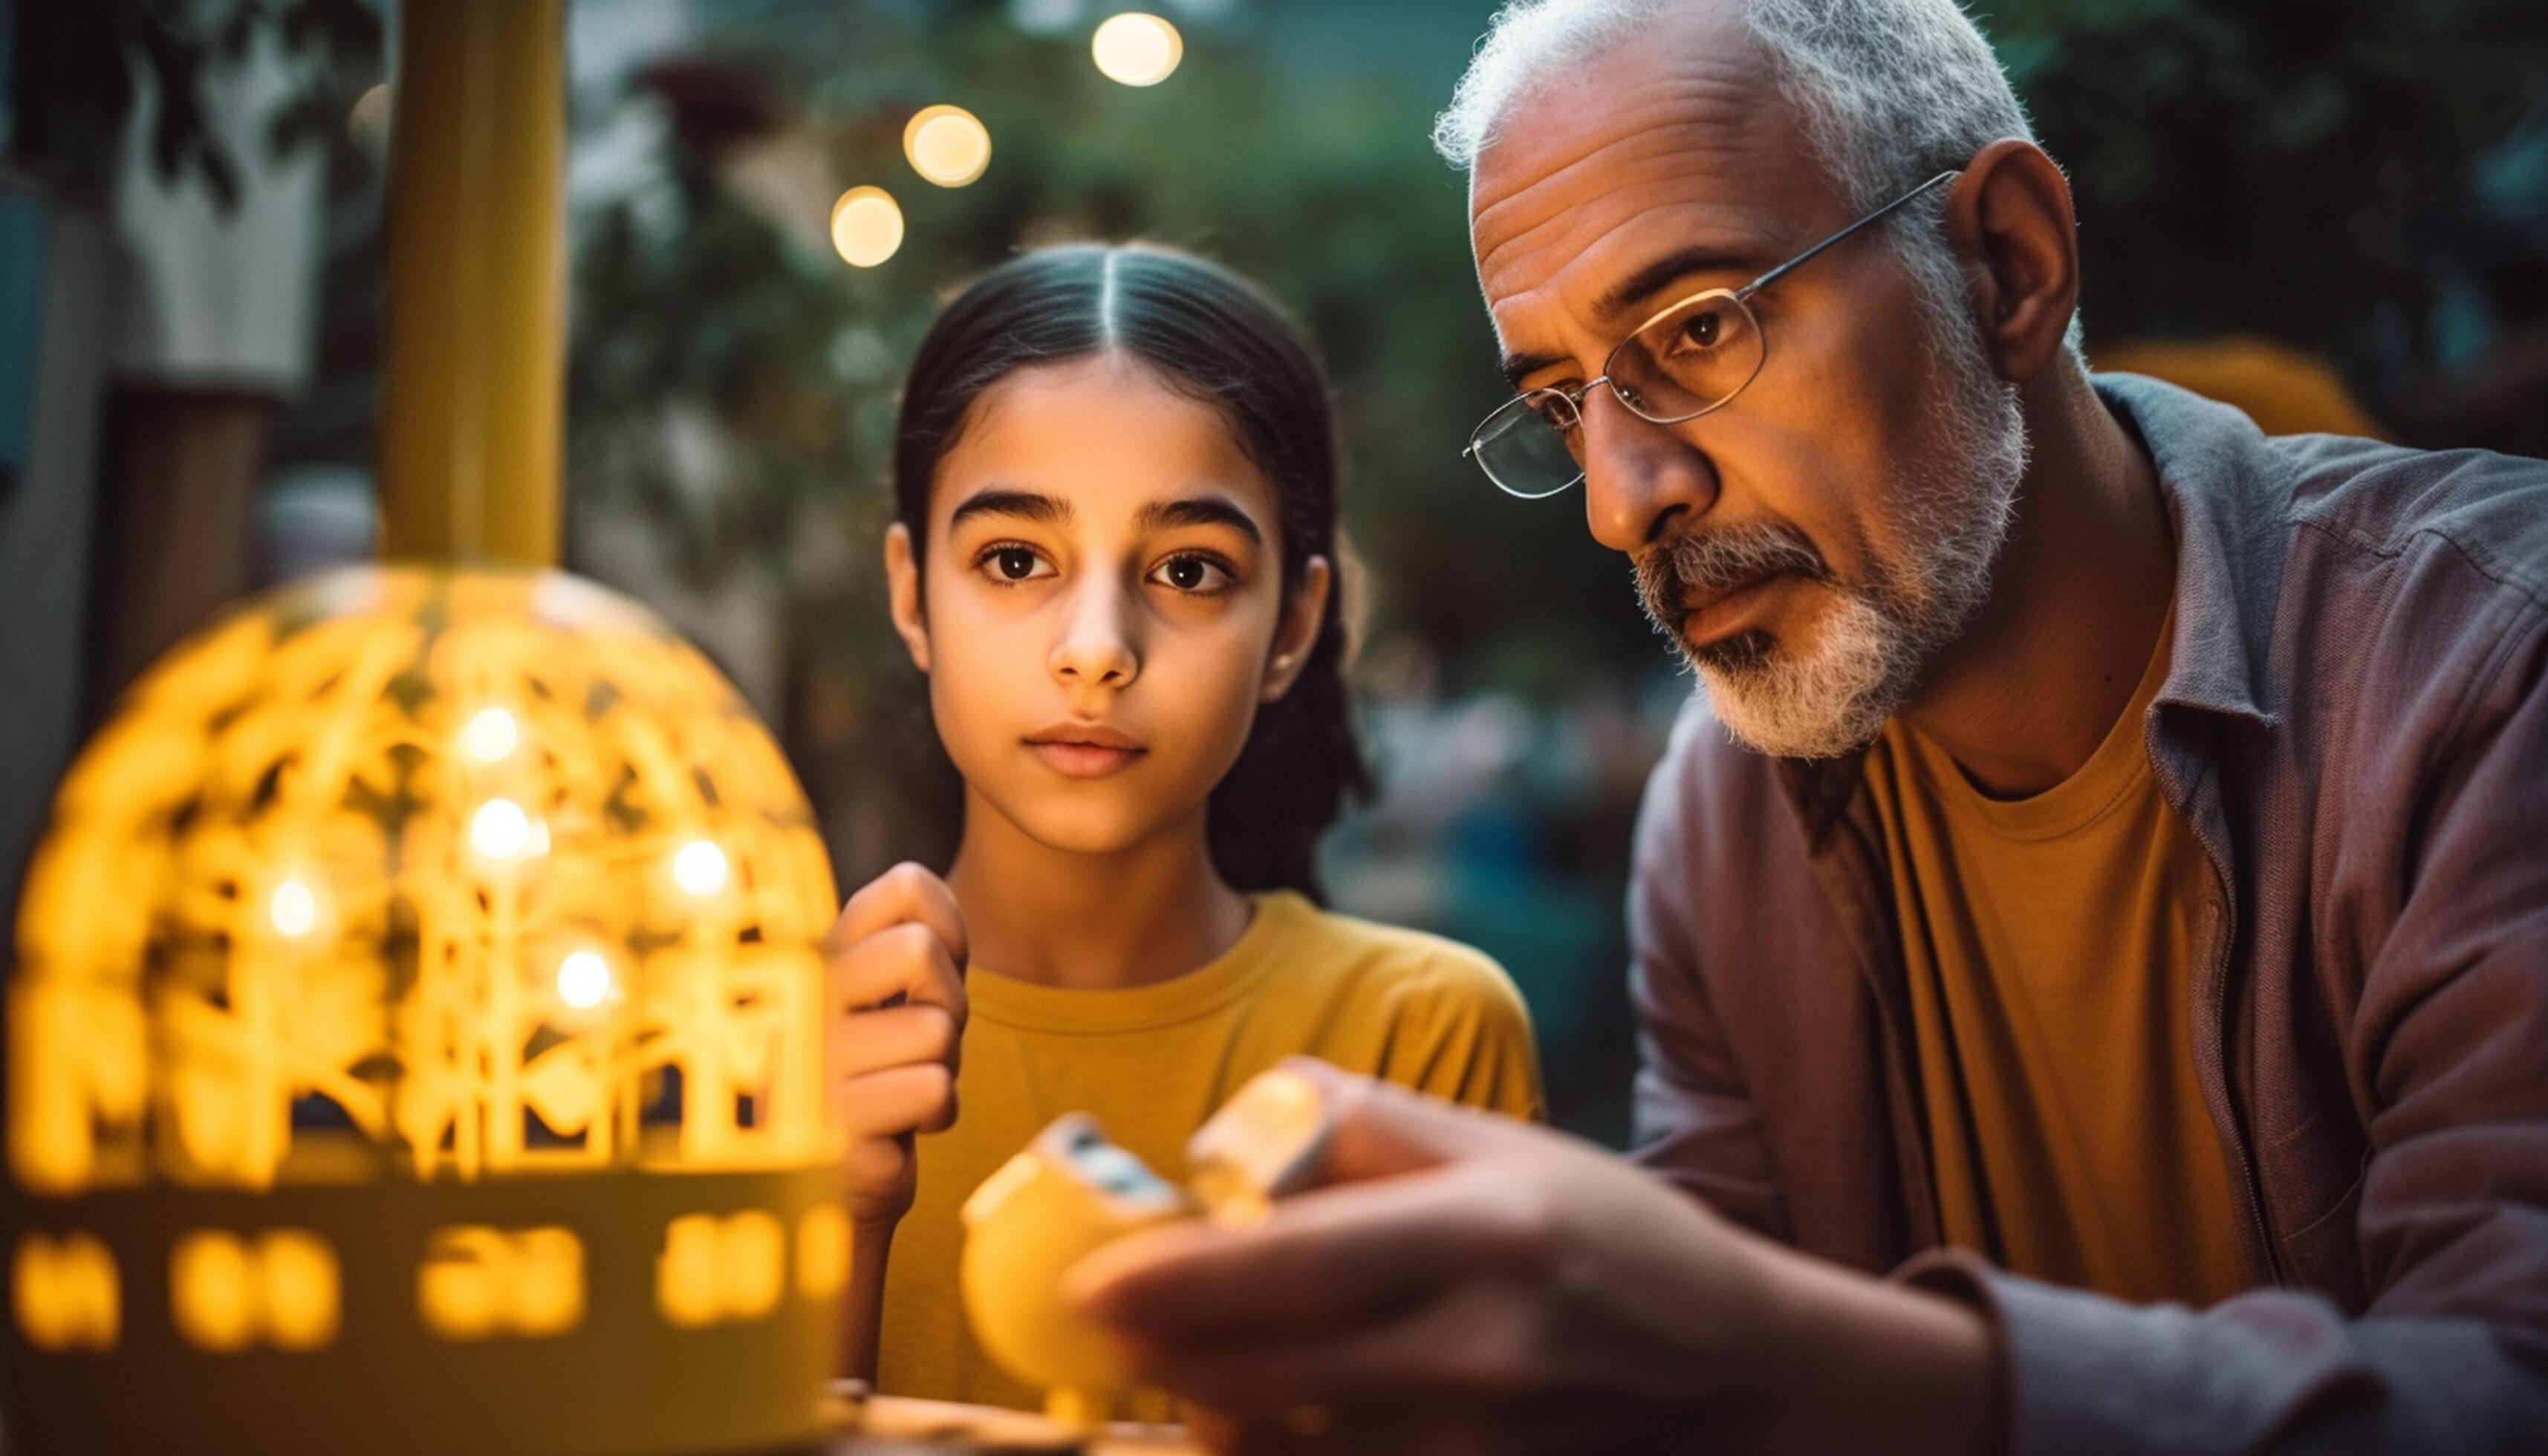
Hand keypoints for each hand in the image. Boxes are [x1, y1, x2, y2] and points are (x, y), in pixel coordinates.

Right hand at [823, 862, 967, 1230]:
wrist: (834, 1184)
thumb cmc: (874, 1076)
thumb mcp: (882, 1000)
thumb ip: (900, 941)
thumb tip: (916, 879)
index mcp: (813, 961)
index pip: (903, 886)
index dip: (949, 927)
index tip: (932, 973)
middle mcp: (801, 1003)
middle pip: (919, 949)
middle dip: (948, 1003)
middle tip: (922, 1042)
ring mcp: (810, 1068)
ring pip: (936, 1031)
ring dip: (941, 1069)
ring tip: (899, 1089)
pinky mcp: (833, 1130)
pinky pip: (933, 1092)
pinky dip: (935, 1114)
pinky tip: (895, 1130)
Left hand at [1067, 1060, 1994, 1455]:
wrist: (1742, 1376)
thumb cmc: (1612, 1242)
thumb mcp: (1506, 1148)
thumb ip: (1365, 1126)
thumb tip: (1227, 1134)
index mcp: (1487, 1234)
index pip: (1301, 1264)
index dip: (1182, 1279)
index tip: (1093, 1283)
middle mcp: (1483, 1352)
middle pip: (1269, 1375)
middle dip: (1162, 1355)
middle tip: (1100, 1321)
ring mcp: (1482, 1448)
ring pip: (1288, 1452)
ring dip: (1213, 1409)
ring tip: (1188, 1363)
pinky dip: (1283, 1453)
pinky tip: (1262, 1411)